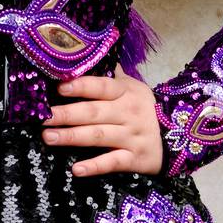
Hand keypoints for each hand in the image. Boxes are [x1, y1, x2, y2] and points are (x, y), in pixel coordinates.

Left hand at [42, 63, 164, 177]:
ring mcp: (132, 136)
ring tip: (48, 137)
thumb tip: (87, 53)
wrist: (180, 134)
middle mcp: (128, 112)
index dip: (81, 86)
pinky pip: (112, 162)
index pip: (102, 86)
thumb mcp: (132, 86)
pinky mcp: (135, 159)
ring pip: (98, 136)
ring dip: (72, 137)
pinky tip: (76, 169)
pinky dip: (95, 166)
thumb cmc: (144, 108)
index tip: (59, 87)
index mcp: (126, 92)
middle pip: (94, 112)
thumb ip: (109, 74)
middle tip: (43, 118)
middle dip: (66, 114)